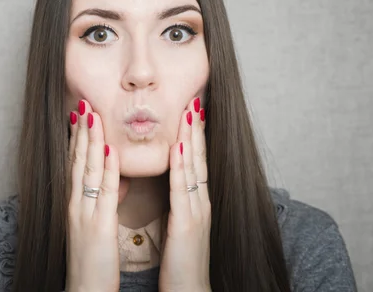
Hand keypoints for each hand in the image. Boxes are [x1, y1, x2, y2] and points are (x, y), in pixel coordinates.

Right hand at [65, 99, 120, 291]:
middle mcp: (77, 204)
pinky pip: (102, 193)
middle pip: (77, 160)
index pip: (76, 164)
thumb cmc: (92, 261)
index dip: (79, 137)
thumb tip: (115, 180)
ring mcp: (84, 213)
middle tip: (84, 102)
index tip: (83, 114)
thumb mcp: (96, 226)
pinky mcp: (98, 226)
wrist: (85, 291)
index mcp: (77, 204)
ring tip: (92, 113)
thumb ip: (103, 200)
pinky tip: (108, 150)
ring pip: (87, 170)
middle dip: (81, 130)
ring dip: (90, 140)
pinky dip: (105, 169)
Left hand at [159, 97, 211, 291]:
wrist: (189, 290)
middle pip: (197, 157)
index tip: (189, 112)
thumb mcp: (179, 225)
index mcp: (195, 202)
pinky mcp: (187, 222)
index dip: (193, 136)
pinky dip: (181, 166)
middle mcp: (200, 201)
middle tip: (192, 100)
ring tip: (189, 111)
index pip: (194, 161)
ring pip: (193, 166)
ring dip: (190, 137)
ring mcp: (196, 210)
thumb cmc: (181, 261)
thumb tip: (172, 186)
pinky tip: (178, 147)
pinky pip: (183, 189)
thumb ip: (177, 204)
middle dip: (195, 128)